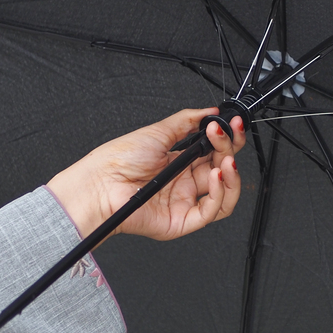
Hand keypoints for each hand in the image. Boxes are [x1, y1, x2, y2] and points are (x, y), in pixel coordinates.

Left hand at [47, 108, 245, 241]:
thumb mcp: (158, 132)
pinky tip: (215, 176)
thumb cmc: (119, 161)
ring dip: (232, 175)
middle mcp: (184, 183)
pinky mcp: (182, 221)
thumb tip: (210, 111)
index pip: (214, 153)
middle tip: (224, 136)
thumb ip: (188, 120)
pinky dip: (220, 193)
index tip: (231, 125)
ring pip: (224, 194)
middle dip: (229, 151)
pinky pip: (211, 212)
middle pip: (222, 170)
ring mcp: (184, 203)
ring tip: (226, 160)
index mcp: (180, 163)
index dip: (227, 140)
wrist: (100, 183)